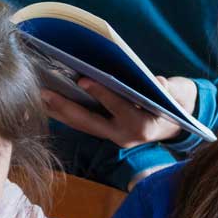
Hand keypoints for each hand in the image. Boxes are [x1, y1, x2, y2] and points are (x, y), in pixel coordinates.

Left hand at [41, 75, 195, 148]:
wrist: (179, 123)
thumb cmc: (177, 102)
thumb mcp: (179, 93)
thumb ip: (171, 89)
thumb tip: (159, 81)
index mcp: (143, 125)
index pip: (119, 107)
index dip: (102, 94)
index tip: (83, 80)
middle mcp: (124, 135)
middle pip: (90, 122)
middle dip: (66, 107)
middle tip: (45, 92)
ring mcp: (112, 137)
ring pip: (81, 125)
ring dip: (58, 112)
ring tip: (38, 95)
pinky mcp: (105, 134)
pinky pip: (81, 125)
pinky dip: (64, 114)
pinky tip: (47, 102)